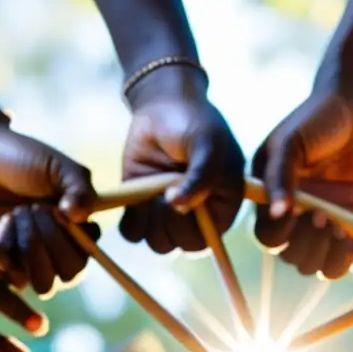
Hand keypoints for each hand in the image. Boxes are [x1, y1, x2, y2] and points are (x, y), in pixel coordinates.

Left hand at [0, 118, 99, 296]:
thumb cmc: (24, 157)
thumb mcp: (60, 167)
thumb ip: (81, 189)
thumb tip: (79, 217)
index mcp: (74, 232)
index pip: (84, 261)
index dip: (72, 241)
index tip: (59, 210)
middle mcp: (52, 250)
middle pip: (64, 276)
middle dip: (49, 242)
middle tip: (32, 208)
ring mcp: (23, 257)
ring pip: (37, 280)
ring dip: (27, 246)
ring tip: (14, 215)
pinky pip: (4, 274)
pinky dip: (3, 247)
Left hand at [121, 66, 244, 252]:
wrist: (163, 106)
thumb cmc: (196, 123)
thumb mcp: (207, 144)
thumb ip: (203, 176)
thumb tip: (180, 206)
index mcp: (222, 208)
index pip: (208, 240)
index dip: (192, 225)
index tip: (183, 195)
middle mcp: (196, 217)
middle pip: (182, 245)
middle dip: (170, 220)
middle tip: (166, 188)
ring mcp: (167, 214)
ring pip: (157, 243)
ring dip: (151, 219)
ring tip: (153, 186)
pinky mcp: (140, 209)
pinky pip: (132, 233)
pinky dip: (130, 218)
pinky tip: (137, 192)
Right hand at [253, 89, 352, 286]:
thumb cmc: (314, 120)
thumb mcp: (290, 143)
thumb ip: (280, 175)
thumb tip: (279, 213)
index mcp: (275, 203)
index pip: (270, 238)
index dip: (282, 234)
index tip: (297, 211)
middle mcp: (299, 220)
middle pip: (296, 258)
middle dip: (309, 244)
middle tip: (324, 215)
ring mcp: (329, 224)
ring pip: (324, 265)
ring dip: (332, 256)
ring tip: (344, 228)